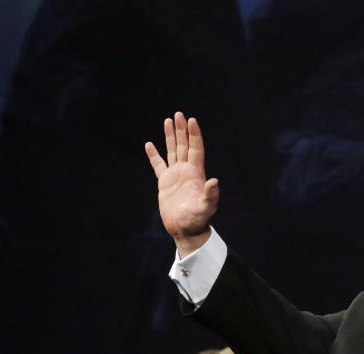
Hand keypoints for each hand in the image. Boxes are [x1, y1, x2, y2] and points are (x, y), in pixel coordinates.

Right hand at [145, 112, 218, 256]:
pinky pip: (158, 166)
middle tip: (179, 114)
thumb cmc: (197, 220)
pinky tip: (149, 144)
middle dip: (182, 130)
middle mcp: (186, 171)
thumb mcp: (206, 207)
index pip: (195, 149)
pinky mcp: (165, 183)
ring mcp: (175, 176)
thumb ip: (210, 195)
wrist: (186, 230)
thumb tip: (214, 181)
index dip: (194, 135)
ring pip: (172, 151)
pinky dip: (154, 156)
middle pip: (184, 146)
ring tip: (168, 120)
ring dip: (170, 137)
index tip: (192, 120)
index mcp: (196, 174)